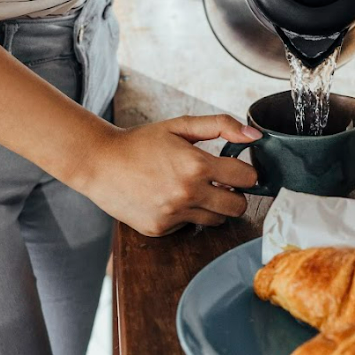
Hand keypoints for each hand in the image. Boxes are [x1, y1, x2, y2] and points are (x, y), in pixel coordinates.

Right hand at [76, 115, 261, 236]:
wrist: (99, 163)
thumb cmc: (141, 142)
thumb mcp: (179, 126)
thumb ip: (220, 125)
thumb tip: (255, 135)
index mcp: (196, 165)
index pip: (247, 178)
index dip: (245, 172)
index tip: (235, 169)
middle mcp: (187, 194)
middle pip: (238, 207)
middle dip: (234, 195)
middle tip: (219, 183)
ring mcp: (173, 215)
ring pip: (216, 220)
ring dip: (212, 206)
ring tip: (193, 190)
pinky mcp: (160, 229)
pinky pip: (189, 226)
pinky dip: (186, 215)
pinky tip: (168, 199)